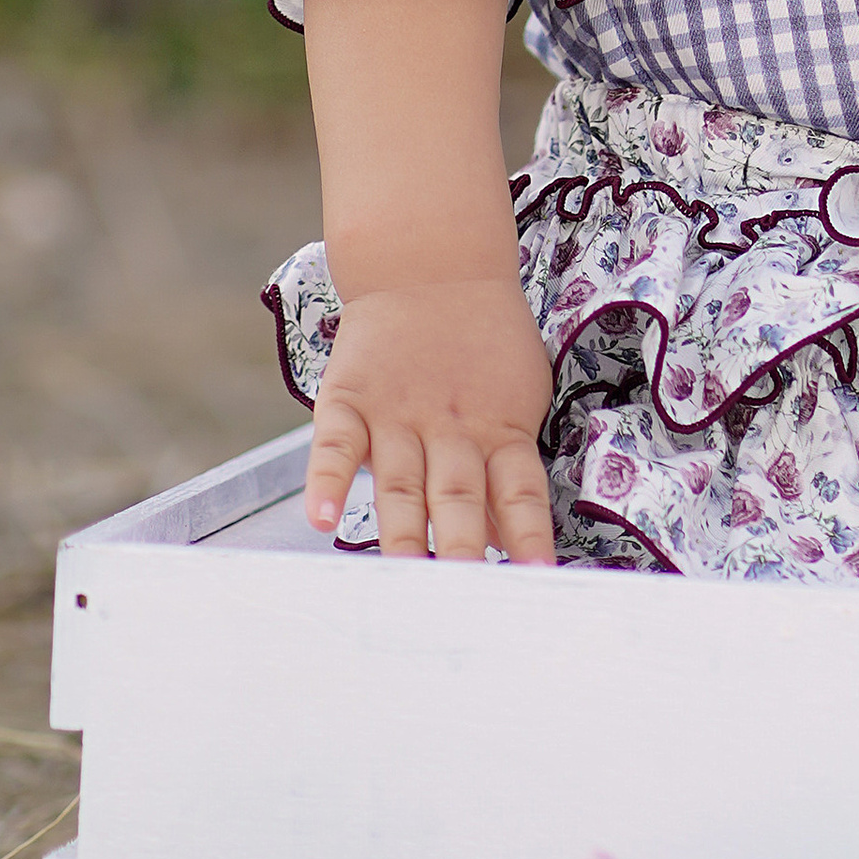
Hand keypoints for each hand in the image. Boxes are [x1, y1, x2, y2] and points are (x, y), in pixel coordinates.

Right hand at [304, 274, 555, 562]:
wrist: (432, 265)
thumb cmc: (483, 344)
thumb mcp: (515, 398)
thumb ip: (505, 469)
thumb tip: (509, 542)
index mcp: (500, 428)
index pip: (519, 491)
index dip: (531, 534)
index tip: (538, 579)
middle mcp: (448, 428)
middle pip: (457, 495)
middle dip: (462, 547)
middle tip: (466, 593)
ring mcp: (396, 415)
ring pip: (399, 483)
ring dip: (402, 531)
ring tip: (405, 575)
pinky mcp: (349, 399)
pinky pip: (334, 446)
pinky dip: (325, 483)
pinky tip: (320, 520)